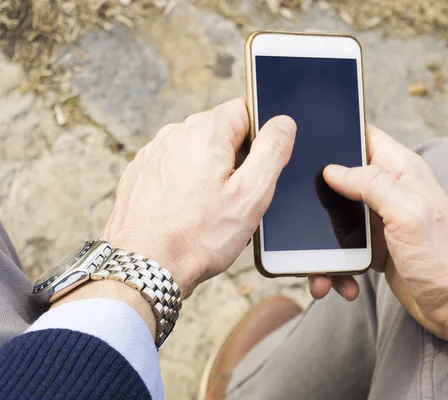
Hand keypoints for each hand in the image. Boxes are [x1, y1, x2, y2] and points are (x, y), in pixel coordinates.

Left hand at [103, 98, 295, 298]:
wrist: (145, 267)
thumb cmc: (199, 236)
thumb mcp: (251, 195)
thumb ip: (272, 151)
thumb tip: (283, 122)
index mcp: (206, 131)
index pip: (246, 111)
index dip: (259, 140)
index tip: (255, 171)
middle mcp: (174, 133)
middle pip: (220, 133)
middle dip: (233, 160)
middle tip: (235, 198)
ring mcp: (152, 154)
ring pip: (195, 153)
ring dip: (207, 173)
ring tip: (207, 211)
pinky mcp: (139, 174)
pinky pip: (172, 170)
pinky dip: (183, 186)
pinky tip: (184, 213)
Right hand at [313, 125, 447, 351]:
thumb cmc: (445, 259)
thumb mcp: (409, 213)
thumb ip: (372, 184)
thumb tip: (332, 170)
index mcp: (401, 171)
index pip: (364, 136)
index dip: (338, 135)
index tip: (307, 145)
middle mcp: (388, 191)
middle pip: (340, 178)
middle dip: (318, 196)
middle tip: (300, 212)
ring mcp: (379, 220)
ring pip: (335, 217)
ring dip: (323, 242)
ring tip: (320, 268)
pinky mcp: (374, 247)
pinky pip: (342, 249)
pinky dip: (336, 266)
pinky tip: (342, 282)